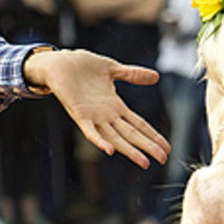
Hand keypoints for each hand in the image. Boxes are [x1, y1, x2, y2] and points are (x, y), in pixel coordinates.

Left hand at [24, 48, 168, 168]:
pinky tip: (110, 151)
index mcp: (114, 106)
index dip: (152, 135)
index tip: (166, 147)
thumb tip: (156, 77)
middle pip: (131, 134)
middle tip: (163, 159)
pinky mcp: (78, 113)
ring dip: (129, 150)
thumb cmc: (81, 66)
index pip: (138, 124)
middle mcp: (106, 115)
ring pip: (115, 137)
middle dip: (147, 146)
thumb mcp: (112, 69)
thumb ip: (132, 74)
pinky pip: (90, 131)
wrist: (57, 62)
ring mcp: (93, 116)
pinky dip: (99, 141)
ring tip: (144, 162)